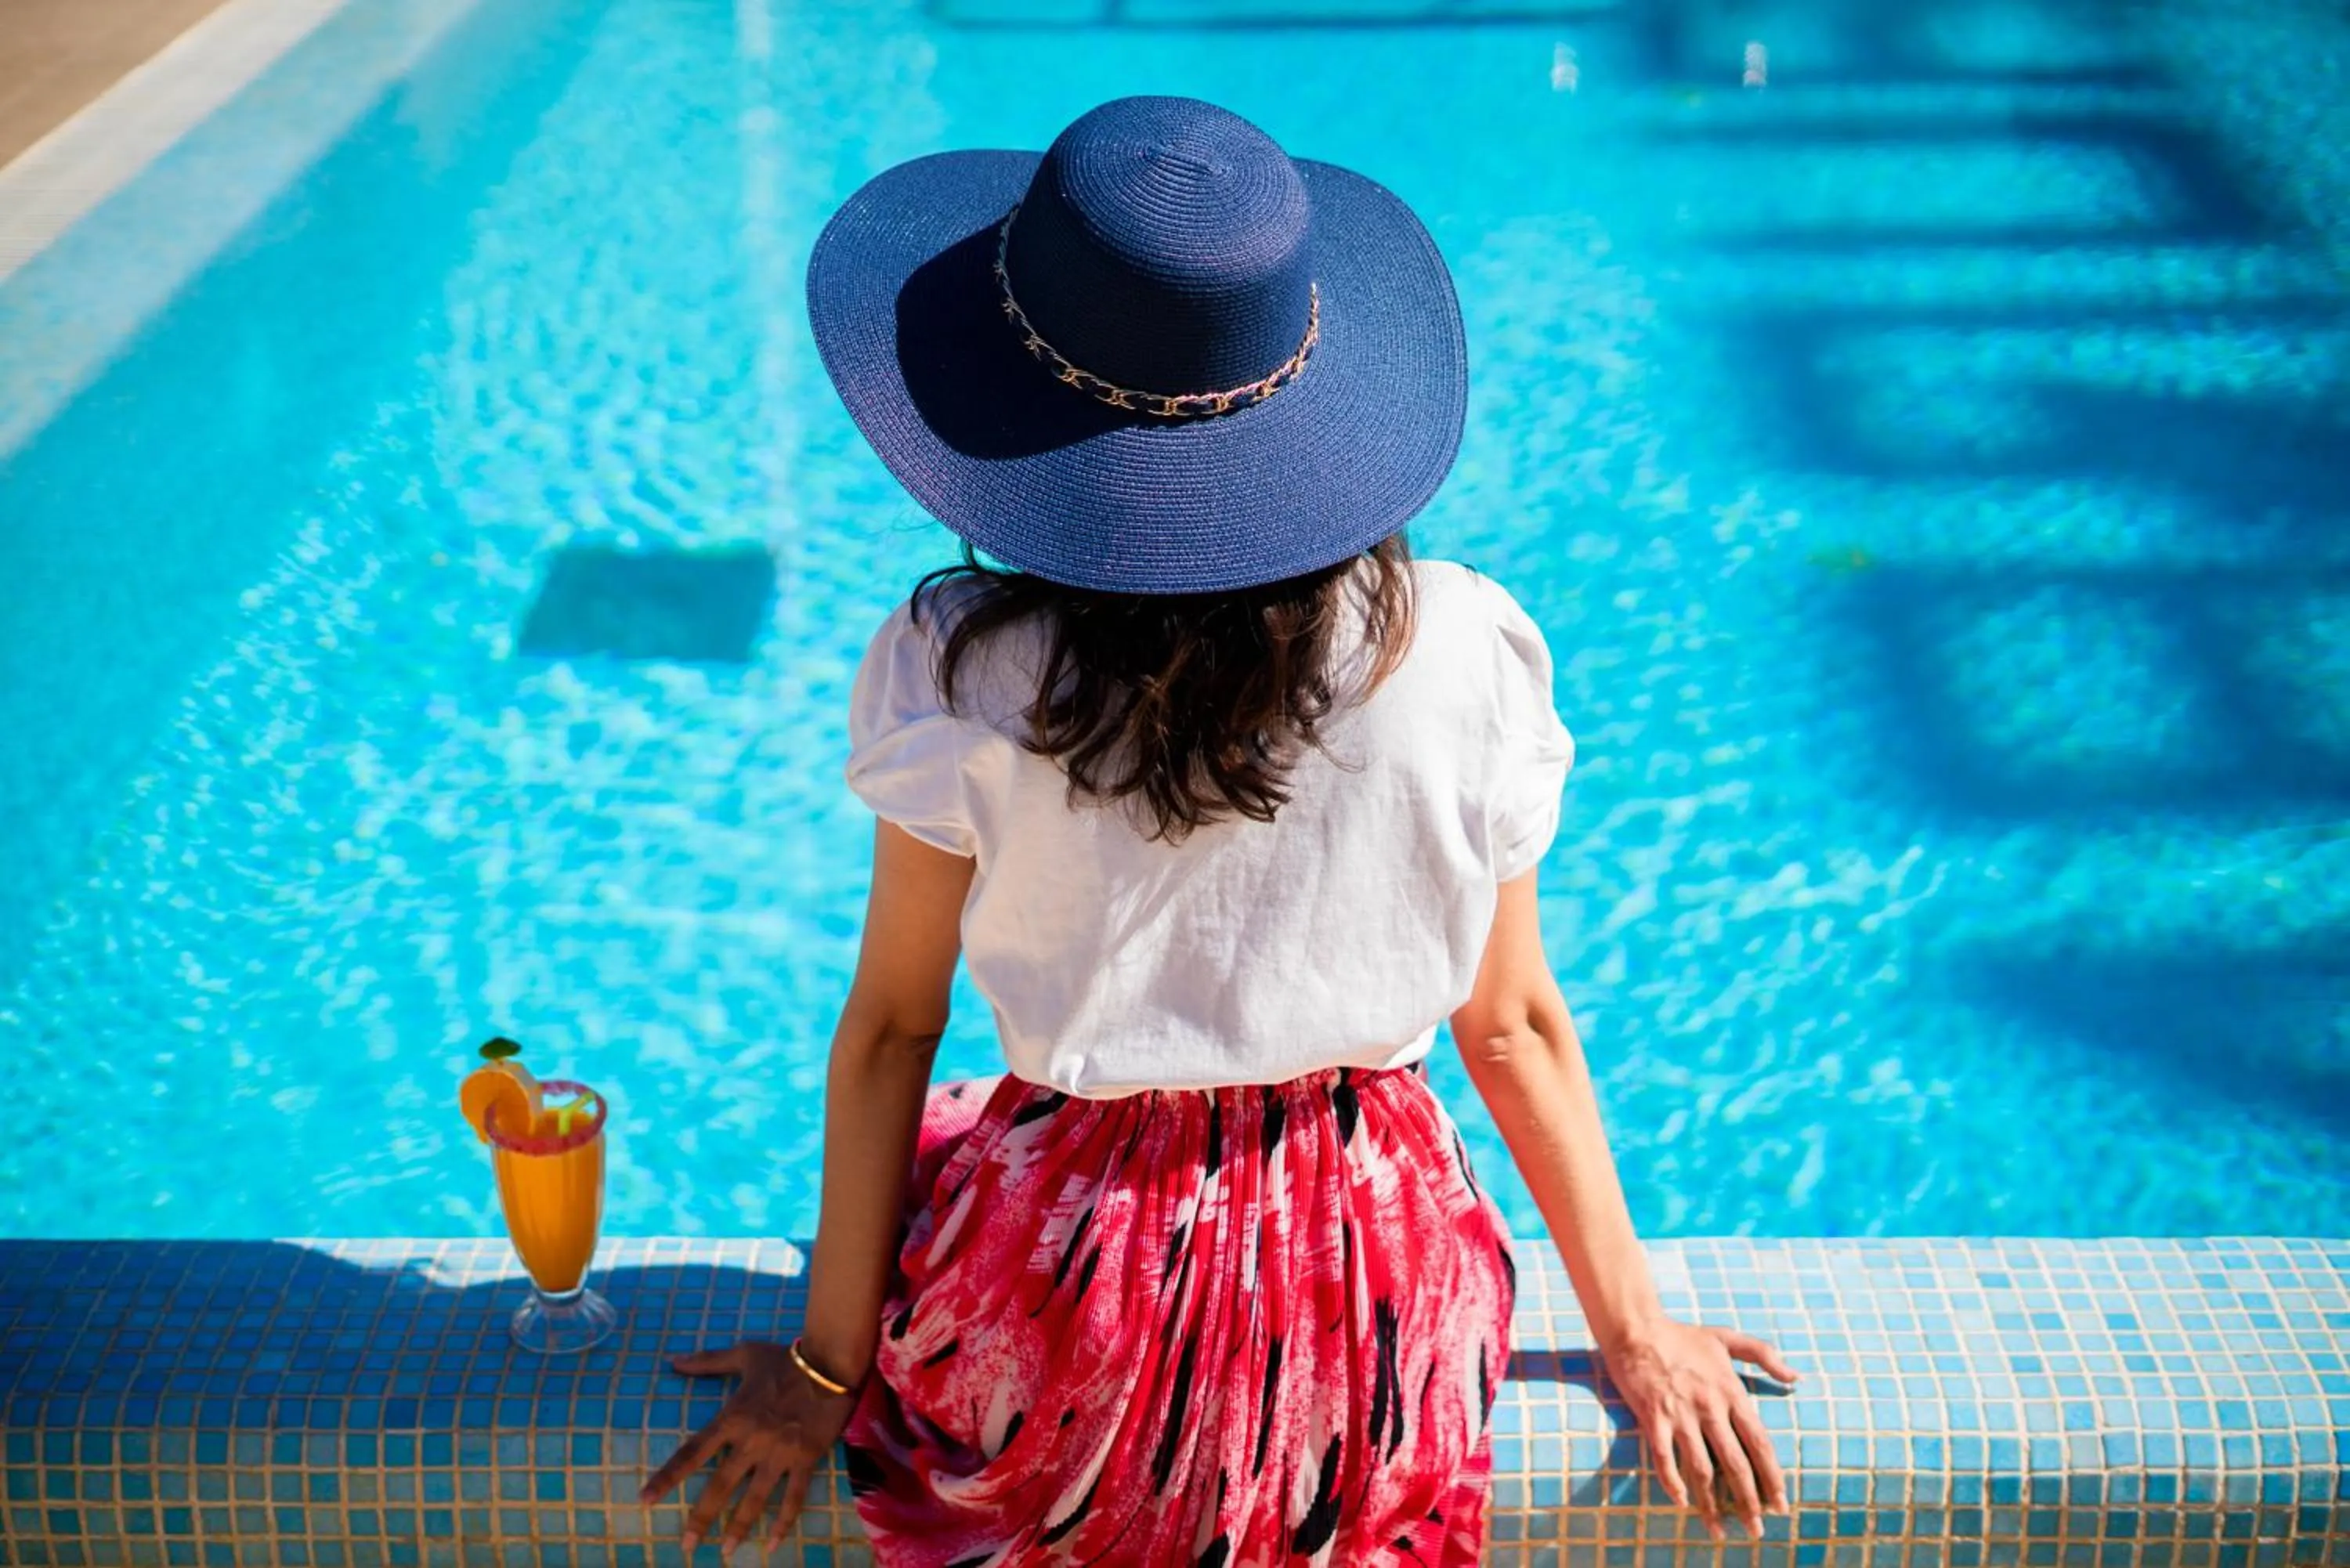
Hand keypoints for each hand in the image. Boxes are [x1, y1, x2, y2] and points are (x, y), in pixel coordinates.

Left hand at [641, 1341, 860, 1557]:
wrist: (829, 1363)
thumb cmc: (784, 1359)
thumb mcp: (743, 1354)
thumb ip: (708, 1361)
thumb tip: (673, 1362)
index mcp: (732, 1418)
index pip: (691, 1453)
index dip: (667, 1477)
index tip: (646, 1499)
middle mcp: (751, 1441)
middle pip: (720, 1486)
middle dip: (701, 1518)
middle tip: (687, 1546)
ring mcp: (779, 1453)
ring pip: (755, 1498)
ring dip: (739, 1527)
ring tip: (726, 1551)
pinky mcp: (805, 1459)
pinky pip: (794, 1496)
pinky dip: (785, 1521)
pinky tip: (774, 1543)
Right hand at [1602, 1317, 1797, 1539]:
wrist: (1636, 1328)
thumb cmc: (1682, 1335)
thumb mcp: (1727, 1338)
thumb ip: (1765, 1355)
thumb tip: (1797, 1377)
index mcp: (1731, 1392)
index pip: (1759, 1442)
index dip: (1772, 1476)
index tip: (1780, 1504)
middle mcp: (1710, 1407)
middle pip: (1736, 1464)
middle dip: (1749, 1501)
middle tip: (1756, 1530)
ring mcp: (1680, 1414)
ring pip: (1702, 1469)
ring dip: (1712, 1504)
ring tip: (1719, 1530)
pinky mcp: (1652, 1417)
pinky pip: (1663, 1458)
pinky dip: (1672, 1483)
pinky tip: (1681, 1502)